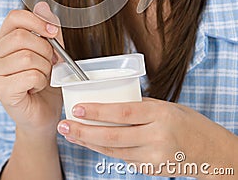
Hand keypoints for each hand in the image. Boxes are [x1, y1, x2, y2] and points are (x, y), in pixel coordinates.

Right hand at [0, 1, 62, 136]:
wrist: (44, 113)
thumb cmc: (46, 81)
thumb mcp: (52, 49)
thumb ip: (48, 28)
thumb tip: (41, 5)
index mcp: (4, 40)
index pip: (14, 17)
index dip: (37, 21)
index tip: (52, 33)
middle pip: (21, 37)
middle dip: (45, 50)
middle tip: (51, 62)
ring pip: (27, 57)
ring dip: (44, 68)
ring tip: (43, 76)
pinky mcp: (1, 91)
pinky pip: (30, 76)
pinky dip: (41, 81)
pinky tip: (37, 87)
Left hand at [57, 98, 236, 177]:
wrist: (211, 152)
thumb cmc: (188, 123)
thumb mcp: (167, 106)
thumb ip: (141, 107)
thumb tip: (111, 104)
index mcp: (160, 114)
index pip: (123, 113)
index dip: (98, 111)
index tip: (77, 108)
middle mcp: (156, 137)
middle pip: (113, 136)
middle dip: (84, 132)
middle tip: (64, 126)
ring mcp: (154, 157)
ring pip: (114, 151)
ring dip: (90, 143)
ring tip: (71, 134)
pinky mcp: (152, 170)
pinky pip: (124, 159)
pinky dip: (107, 150)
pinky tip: (93, 143)